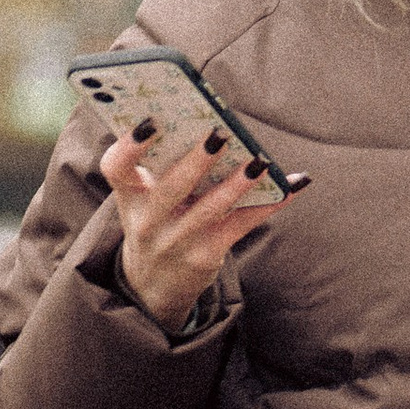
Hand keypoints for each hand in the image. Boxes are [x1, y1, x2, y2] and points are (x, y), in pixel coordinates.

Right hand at [103, 130, 301, 336]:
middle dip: (196, 160)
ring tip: (259, 162)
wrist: (152, 286)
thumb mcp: (143, 200)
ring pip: (210, 208)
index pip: (116, 168)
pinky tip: (293, 185)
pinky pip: (242, 225)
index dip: (129, 146)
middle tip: (219, 134)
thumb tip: (213, 123)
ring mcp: (176, 242)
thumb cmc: (156, 223)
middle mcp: (147, 221)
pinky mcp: (205, 256)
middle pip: (171, 187)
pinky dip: (270, 204)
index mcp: (130, 196)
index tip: (150, 122)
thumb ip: (163, 166)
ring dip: (237, 184)